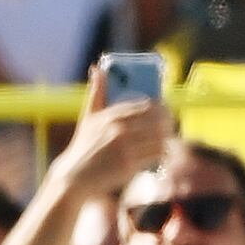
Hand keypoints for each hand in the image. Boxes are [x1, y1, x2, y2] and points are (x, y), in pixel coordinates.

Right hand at [51, 67, 175, 202]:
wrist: (74, 176)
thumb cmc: (83, 145)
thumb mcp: (88, 116)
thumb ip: (97, 92)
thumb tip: (97, 68)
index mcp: (112, 115)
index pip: (148, 106)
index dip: (161, 107)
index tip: (165, 110)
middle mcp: (119, 130)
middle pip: (158, 121)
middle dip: (168, 122)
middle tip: (170, 125)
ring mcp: (125, 148)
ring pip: (160, 137)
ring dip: (167, 138)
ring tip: (167, 139)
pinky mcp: (130, 164)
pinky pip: (156, 155)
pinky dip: (163, 153)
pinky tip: (162, 153)